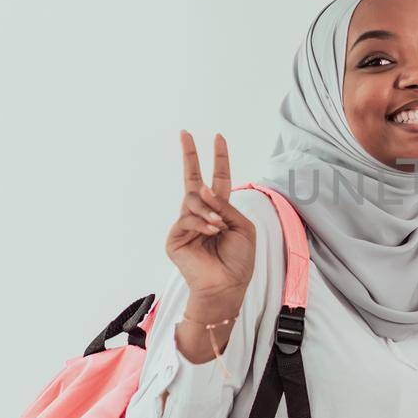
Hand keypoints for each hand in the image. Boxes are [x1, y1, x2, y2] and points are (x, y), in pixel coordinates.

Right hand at [166, 131, 256, 317]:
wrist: (227, 285)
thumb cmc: (239, 260)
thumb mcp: (242, 227)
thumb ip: (225, 206)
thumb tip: (202, 191)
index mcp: (219, 211)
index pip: (218, 179)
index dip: (219, 159)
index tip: (218, 138)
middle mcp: (201, 214)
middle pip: (192, 179)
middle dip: (189, 155)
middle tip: (184, 133)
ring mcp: (186, 225)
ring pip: (192, 200)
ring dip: (208, 211)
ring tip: (218, 227)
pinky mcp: (175, 238)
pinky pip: (187, 218)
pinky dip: (202, 223)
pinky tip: (211, 233)